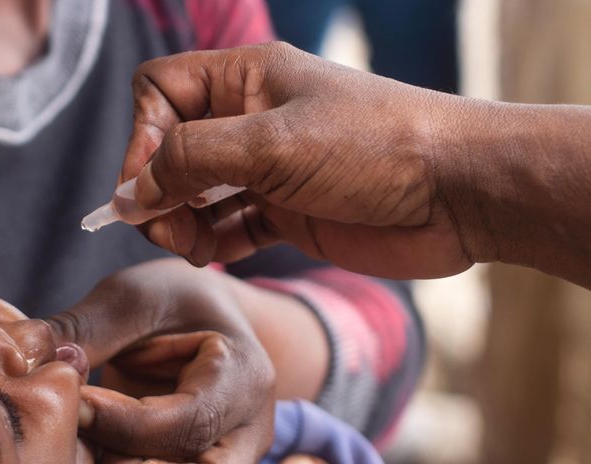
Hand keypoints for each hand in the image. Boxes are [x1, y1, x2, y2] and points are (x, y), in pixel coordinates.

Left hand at [47, 259, 274, 463]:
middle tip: (82, 448)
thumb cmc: (172, 303)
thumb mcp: (134, 298)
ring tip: (82, 453)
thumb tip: (27, 354)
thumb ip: (87, 328)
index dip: (123, 425)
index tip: (75, 405)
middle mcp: (247, 436)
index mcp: (242, 377)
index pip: (189, 423)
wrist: (206, 322)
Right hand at [118, 42, 482, 278]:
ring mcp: (269, 170)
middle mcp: (251, 121)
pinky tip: (214, 254)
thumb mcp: (271, 142)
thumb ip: (192, 161)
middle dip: (159, 191)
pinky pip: (228, 226)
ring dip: (180, 223)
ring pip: (195, 194)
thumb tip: (132, 192)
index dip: (142, 138)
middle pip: (171, 149)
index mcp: (245, 80)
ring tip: (193, 247)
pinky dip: (212, 242)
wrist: (459, 191)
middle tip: (167, 229)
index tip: (144, 188)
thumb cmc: (374, 145)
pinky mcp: (288, 213)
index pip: (162, 93)